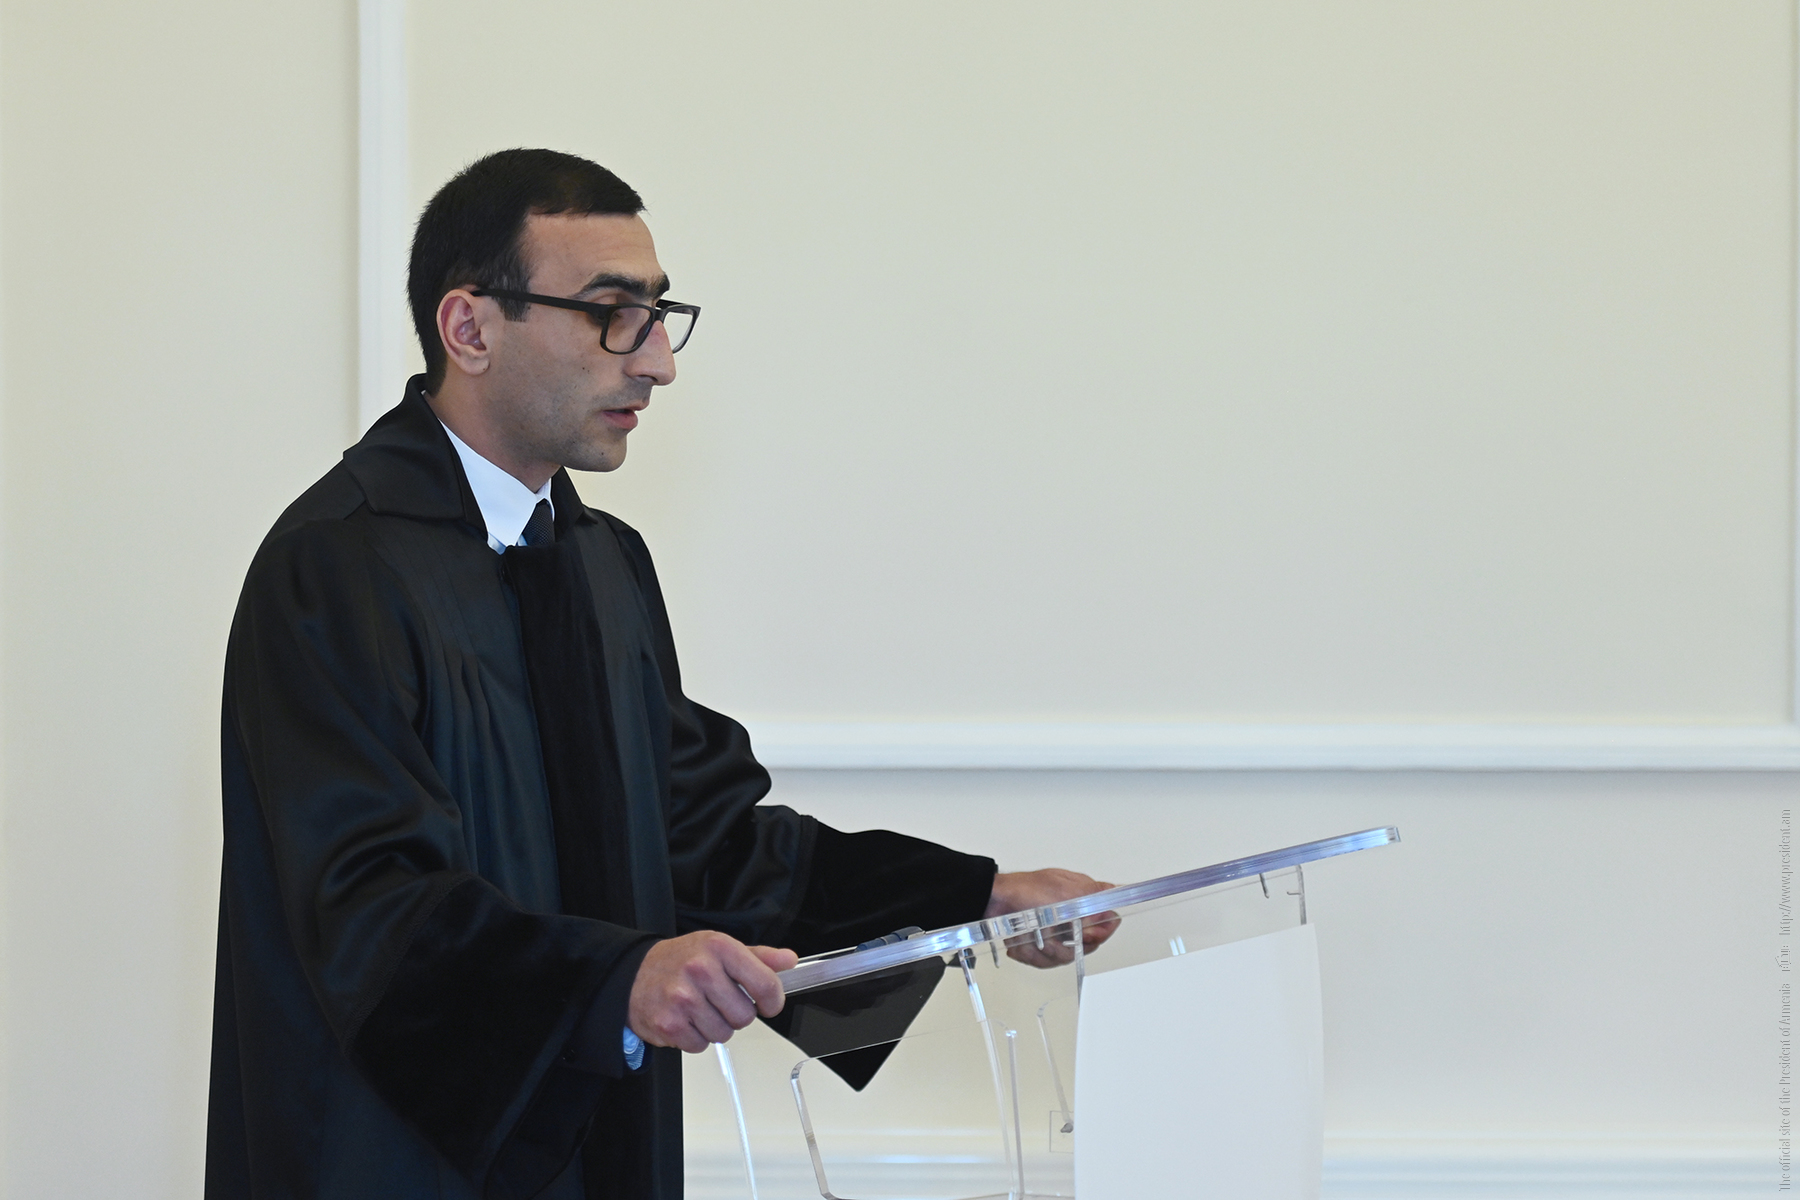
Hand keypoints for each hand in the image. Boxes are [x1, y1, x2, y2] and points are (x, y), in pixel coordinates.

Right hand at [627, 931, 798, 1053]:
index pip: (765, 984)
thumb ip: (758, 957)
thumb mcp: (719, 948)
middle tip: (720, 1001)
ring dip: (716, 1027)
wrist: (633, 975)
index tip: (769, 1004)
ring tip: (701, 1009)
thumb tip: (788, 960)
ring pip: (725, 1033)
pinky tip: (687, 1019)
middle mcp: (701, 970)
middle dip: (737, 1013)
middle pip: (745, 1016)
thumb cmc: (679, 960)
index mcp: (719, 948)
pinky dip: (697, 1038)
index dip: (773, 1000)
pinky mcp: (670, 1024)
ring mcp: (684, 998)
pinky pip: (701, 1045)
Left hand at [985, 868, 1120, 967]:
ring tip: (1029, 937)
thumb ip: (1092, 899)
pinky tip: (1019, 943)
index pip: (1107, 923)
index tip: (1085, 934)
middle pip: (1085, 946)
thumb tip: (1116, 902)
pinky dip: (1029, 953)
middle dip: (1064, 945)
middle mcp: (1072, 916)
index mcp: (1082, 900)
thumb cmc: (1024, 890)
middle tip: (1048, 934)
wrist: (992, 901)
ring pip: (1063, 956)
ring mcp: (1056, 930)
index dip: (1099, 933)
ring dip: (1043, 950)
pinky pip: (1043, 959)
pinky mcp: (1040, 942)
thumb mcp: (1063, 890)